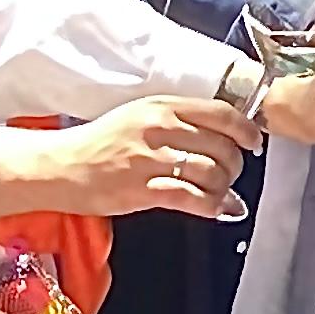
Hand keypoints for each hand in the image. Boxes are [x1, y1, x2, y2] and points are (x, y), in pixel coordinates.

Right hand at [35, 97, 256, 216]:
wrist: (61, 166)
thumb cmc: (100, 143)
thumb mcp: (140, 117)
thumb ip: (180, 124)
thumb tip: (223, 141)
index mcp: (161, 106)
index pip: (221, 113)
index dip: (245, 130)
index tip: (253, 142)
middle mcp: (158, 128)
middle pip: (222, 146)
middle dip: (235, 166)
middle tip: (229, 175)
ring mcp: (150, 159)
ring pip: (212, 173)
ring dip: (223, 188)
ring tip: (217, 193)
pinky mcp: (142, 189)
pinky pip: (192, 197)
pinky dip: (210, 205)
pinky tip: (212, 208)